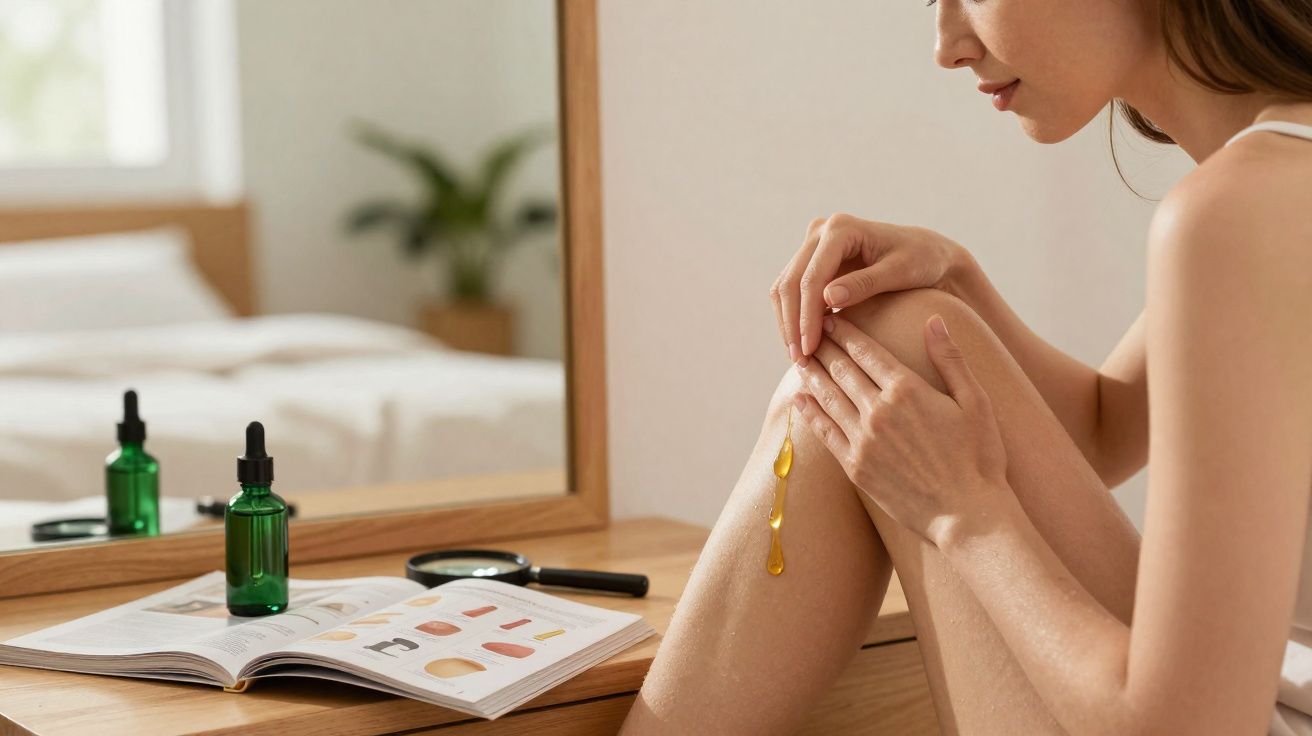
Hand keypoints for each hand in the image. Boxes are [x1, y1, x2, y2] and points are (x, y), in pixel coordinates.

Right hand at [770, 213, 972, 363]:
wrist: (929, 254)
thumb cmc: (922, 261)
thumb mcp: (900, 272)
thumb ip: (865, 283)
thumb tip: (827, 298)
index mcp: (841, 228)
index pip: (812, 277)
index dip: (806, 316)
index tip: (810, 349)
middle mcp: (821, 232)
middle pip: (791, 282)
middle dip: (791, 323)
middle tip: (799, 360)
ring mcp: (814, 246)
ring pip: (785, 288)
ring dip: (788, 323)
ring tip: (799, 358)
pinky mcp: (814, 262)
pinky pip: (794, 292)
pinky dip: (795, 318)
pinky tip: (804, 345)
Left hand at [790, 312, 1008, 546]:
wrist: (968, 515)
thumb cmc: (980, 457)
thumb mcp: (975, 402)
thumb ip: (950, 359)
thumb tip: (934, 319)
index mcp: (907, 390)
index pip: (866, 351)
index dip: (846, 332)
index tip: (831, 318)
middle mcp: (879, 412)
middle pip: (841, 370)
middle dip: (823, 347)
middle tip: (808, 331)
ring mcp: (863, 441)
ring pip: (828, 398)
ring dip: (812, 375)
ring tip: (800, 359)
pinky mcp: (856, 467)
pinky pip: (825, 433)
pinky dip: (811, 413)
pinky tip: (801, 400)